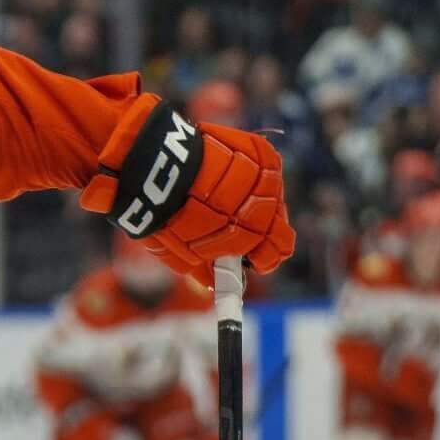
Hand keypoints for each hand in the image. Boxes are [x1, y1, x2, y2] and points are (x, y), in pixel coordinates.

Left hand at [81, 94, 294, 280]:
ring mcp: (267, 176)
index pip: (274, 255)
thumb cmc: (168, 217)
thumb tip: (213, 288)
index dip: (262, 260)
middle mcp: (267, 207)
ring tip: (227, 198)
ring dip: (257, 201)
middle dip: (263, 234)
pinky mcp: (261, 150)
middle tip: (240, 231)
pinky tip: (230, 175)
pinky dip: (253, 174)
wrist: (159, 168)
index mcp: (251, 237)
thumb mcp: (181, 256)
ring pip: (274, 197)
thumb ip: (205, 273)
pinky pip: (266, 168)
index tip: (250, 260)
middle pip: (280, 227)